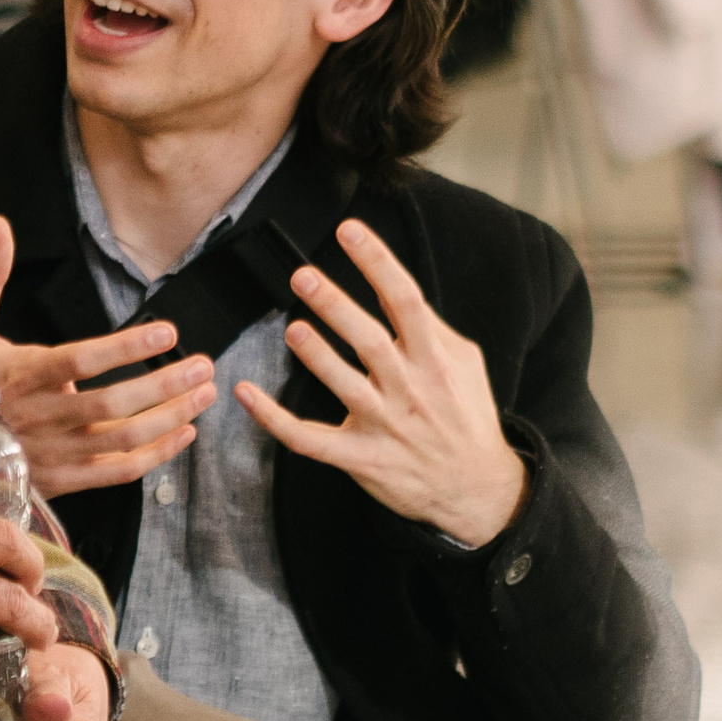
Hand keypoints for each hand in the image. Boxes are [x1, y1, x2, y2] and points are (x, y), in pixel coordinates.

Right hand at [0, 216, 215, 496]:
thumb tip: (0, 225)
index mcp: (18, 375)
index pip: (79, 361)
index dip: (126, 347)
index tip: (168, 331)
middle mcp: (38, 418)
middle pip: (110, 405)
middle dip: (165, 385)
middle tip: (204, 364)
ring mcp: (50, 454)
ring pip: (120, 440)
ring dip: (171, 417)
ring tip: (204, 392)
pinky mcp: (61, 480)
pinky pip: (116, 473)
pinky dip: (156, 456)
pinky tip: (184, 433)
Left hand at [236, 219, 526, 548]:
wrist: (475, 489)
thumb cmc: (466, 417)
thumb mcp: (465, 364)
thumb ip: (430, 328)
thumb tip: (393, 289)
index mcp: (435, 358)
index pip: (405, 300)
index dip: (377, 261)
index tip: (349, 231)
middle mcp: (409, 388)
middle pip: (369, 339)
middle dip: (335, 305)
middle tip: (302, 276)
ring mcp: (383, 425)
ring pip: (343, 386)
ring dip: (315, 356)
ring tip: (293, 330)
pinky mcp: (360, 458)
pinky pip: (308, 438)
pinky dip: (273, 418)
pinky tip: (246, 394)